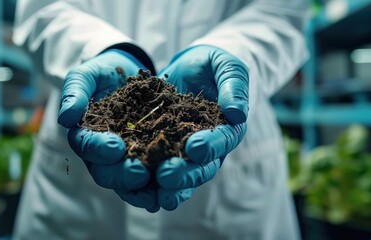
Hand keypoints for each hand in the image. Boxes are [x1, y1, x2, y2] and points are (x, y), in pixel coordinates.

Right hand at [58, 49, 158, 211]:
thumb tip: (66, 117)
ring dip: (141, 189)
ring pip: (128, 182)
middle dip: (122, 174)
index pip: (86, 146)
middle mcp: (102, 154)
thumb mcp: (86, 76)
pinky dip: (159, 187)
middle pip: (106, 173)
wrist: (128, 74)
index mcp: (85, 135)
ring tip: (157, 191)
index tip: (114, 147)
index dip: (98, 148)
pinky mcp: (147, 160)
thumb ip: (75, 91)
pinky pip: (151, 179)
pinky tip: (171, 190)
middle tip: (139, 172)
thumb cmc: (103, 75)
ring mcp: (125, 160)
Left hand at [156, 45, 248, 209]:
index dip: (211, 146)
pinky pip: (157, 169)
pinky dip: (148, 182)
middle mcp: (209, 146)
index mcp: (227, 128)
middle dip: (184, 173)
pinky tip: (133, 187)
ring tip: (151, 190)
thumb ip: (233, 86)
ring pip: (180, 175)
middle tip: (166, 175)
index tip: (195, 147)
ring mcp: (185, 151)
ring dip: (167, 186)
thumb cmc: (214, 65)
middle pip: (201, 167)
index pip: (222, 140)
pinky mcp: (164, 149)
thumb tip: (237, 113)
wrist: (193, 66)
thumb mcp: (227, 67)